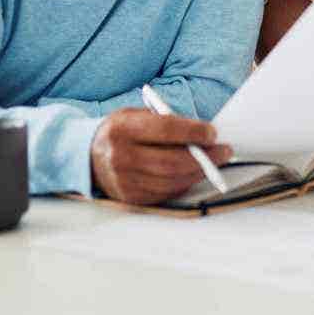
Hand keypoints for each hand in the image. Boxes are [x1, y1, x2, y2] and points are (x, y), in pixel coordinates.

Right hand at [89, 108, 232, 204]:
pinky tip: (193, 174)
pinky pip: (166, 193)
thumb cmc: (122, 132)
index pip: (165, 129)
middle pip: (172, 161)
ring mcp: (124, 182)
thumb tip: (203, 134)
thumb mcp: (136, 116)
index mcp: (122, 129)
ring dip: (199, 172)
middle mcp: (120, 157)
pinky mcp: (131, 198)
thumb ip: (165, 122)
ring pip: (172, 180)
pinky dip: (185, 183)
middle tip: (224, 151)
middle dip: (205, 156)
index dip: (193, 131)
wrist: (89, 156)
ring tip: (213, 162)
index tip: (213, 132)